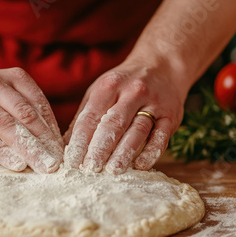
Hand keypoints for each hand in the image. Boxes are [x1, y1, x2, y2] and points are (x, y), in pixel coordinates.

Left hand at [64, 59, 184, 173]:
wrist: (163, 66)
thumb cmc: (124, 84)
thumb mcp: (100, 91)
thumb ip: (84, 117)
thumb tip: (64, 145)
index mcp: (109, 86)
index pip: (91, 117)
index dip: (80, 141)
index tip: (72, 162)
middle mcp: (132, 92)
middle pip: (113, 123)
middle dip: (100, 148)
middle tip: (90, 169)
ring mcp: (153, 103)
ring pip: (137, 130)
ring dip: (124, 153)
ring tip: (112, 171)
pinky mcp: (171, 116)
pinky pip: (161, 136)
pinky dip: (151, 152)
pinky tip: (140, 166)